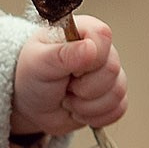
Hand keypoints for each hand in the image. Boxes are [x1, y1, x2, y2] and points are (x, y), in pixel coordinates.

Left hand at [10, 15, 127, 138]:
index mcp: (82, 31)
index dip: (87, 58)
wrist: (30, 105)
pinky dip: (93, 116)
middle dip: (83, 88)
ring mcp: (108, 74)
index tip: (68, 69)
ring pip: (116, 93)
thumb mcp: (38, 63)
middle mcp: (100, 50)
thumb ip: (62, 54)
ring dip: (85, 105)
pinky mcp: (113, 96)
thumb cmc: (31, 76)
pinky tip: (77, 109)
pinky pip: (118, 110)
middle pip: (112, 69)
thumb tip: (90, 47)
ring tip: (67, 98)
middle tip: (63, 86)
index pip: (102, 36)